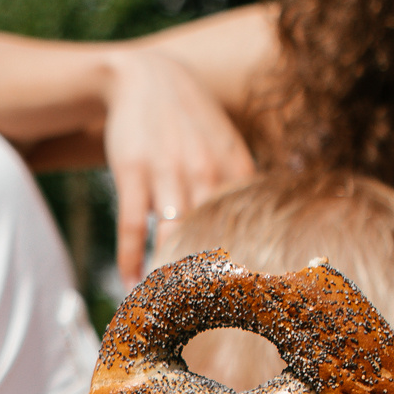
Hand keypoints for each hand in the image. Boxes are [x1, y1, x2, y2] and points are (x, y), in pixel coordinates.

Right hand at [101, 47, 255, 286]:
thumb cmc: (189, 119)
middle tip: (214, 318)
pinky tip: (131, 282)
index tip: (255, 300)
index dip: (251, 261)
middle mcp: (205, 170)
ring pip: (172, 233)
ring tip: (169, 309)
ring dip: (170, 272)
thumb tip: (264, 224)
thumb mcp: (226, 144)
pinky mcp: (132, 172)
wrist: (143, 75)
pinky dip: (130, 256)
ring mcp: (167, 171)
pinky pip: (131, 224)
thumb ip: (242, 185)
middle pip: (212, 236)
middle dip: (212, 277)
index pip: (248, 224)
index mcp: (234, 168)